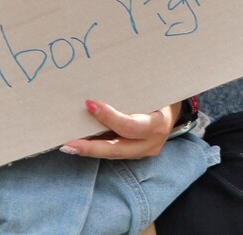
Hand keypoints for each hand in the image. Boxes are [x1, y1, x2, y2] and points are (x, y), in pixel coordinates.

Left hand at [60, 99, 182, 159]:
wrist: (174, 109)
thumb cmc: (161, 94)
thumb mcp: (153, 91)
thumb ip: (131, 92)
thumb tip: (100, 87)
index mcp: (158, 124)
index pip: (130, 126)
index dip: (109, 117)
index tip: (89, 104)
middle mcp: (152, 143)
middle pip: (118, 149)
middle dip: (91, 148)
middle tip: (68, 144)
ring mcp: (145, 152)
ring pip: (114, 154)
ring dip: (91, 150)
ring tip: (69, 145)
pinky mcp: (137, 154)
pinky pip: (115, 153)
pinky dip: (98, 148)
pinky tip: (81, 145)